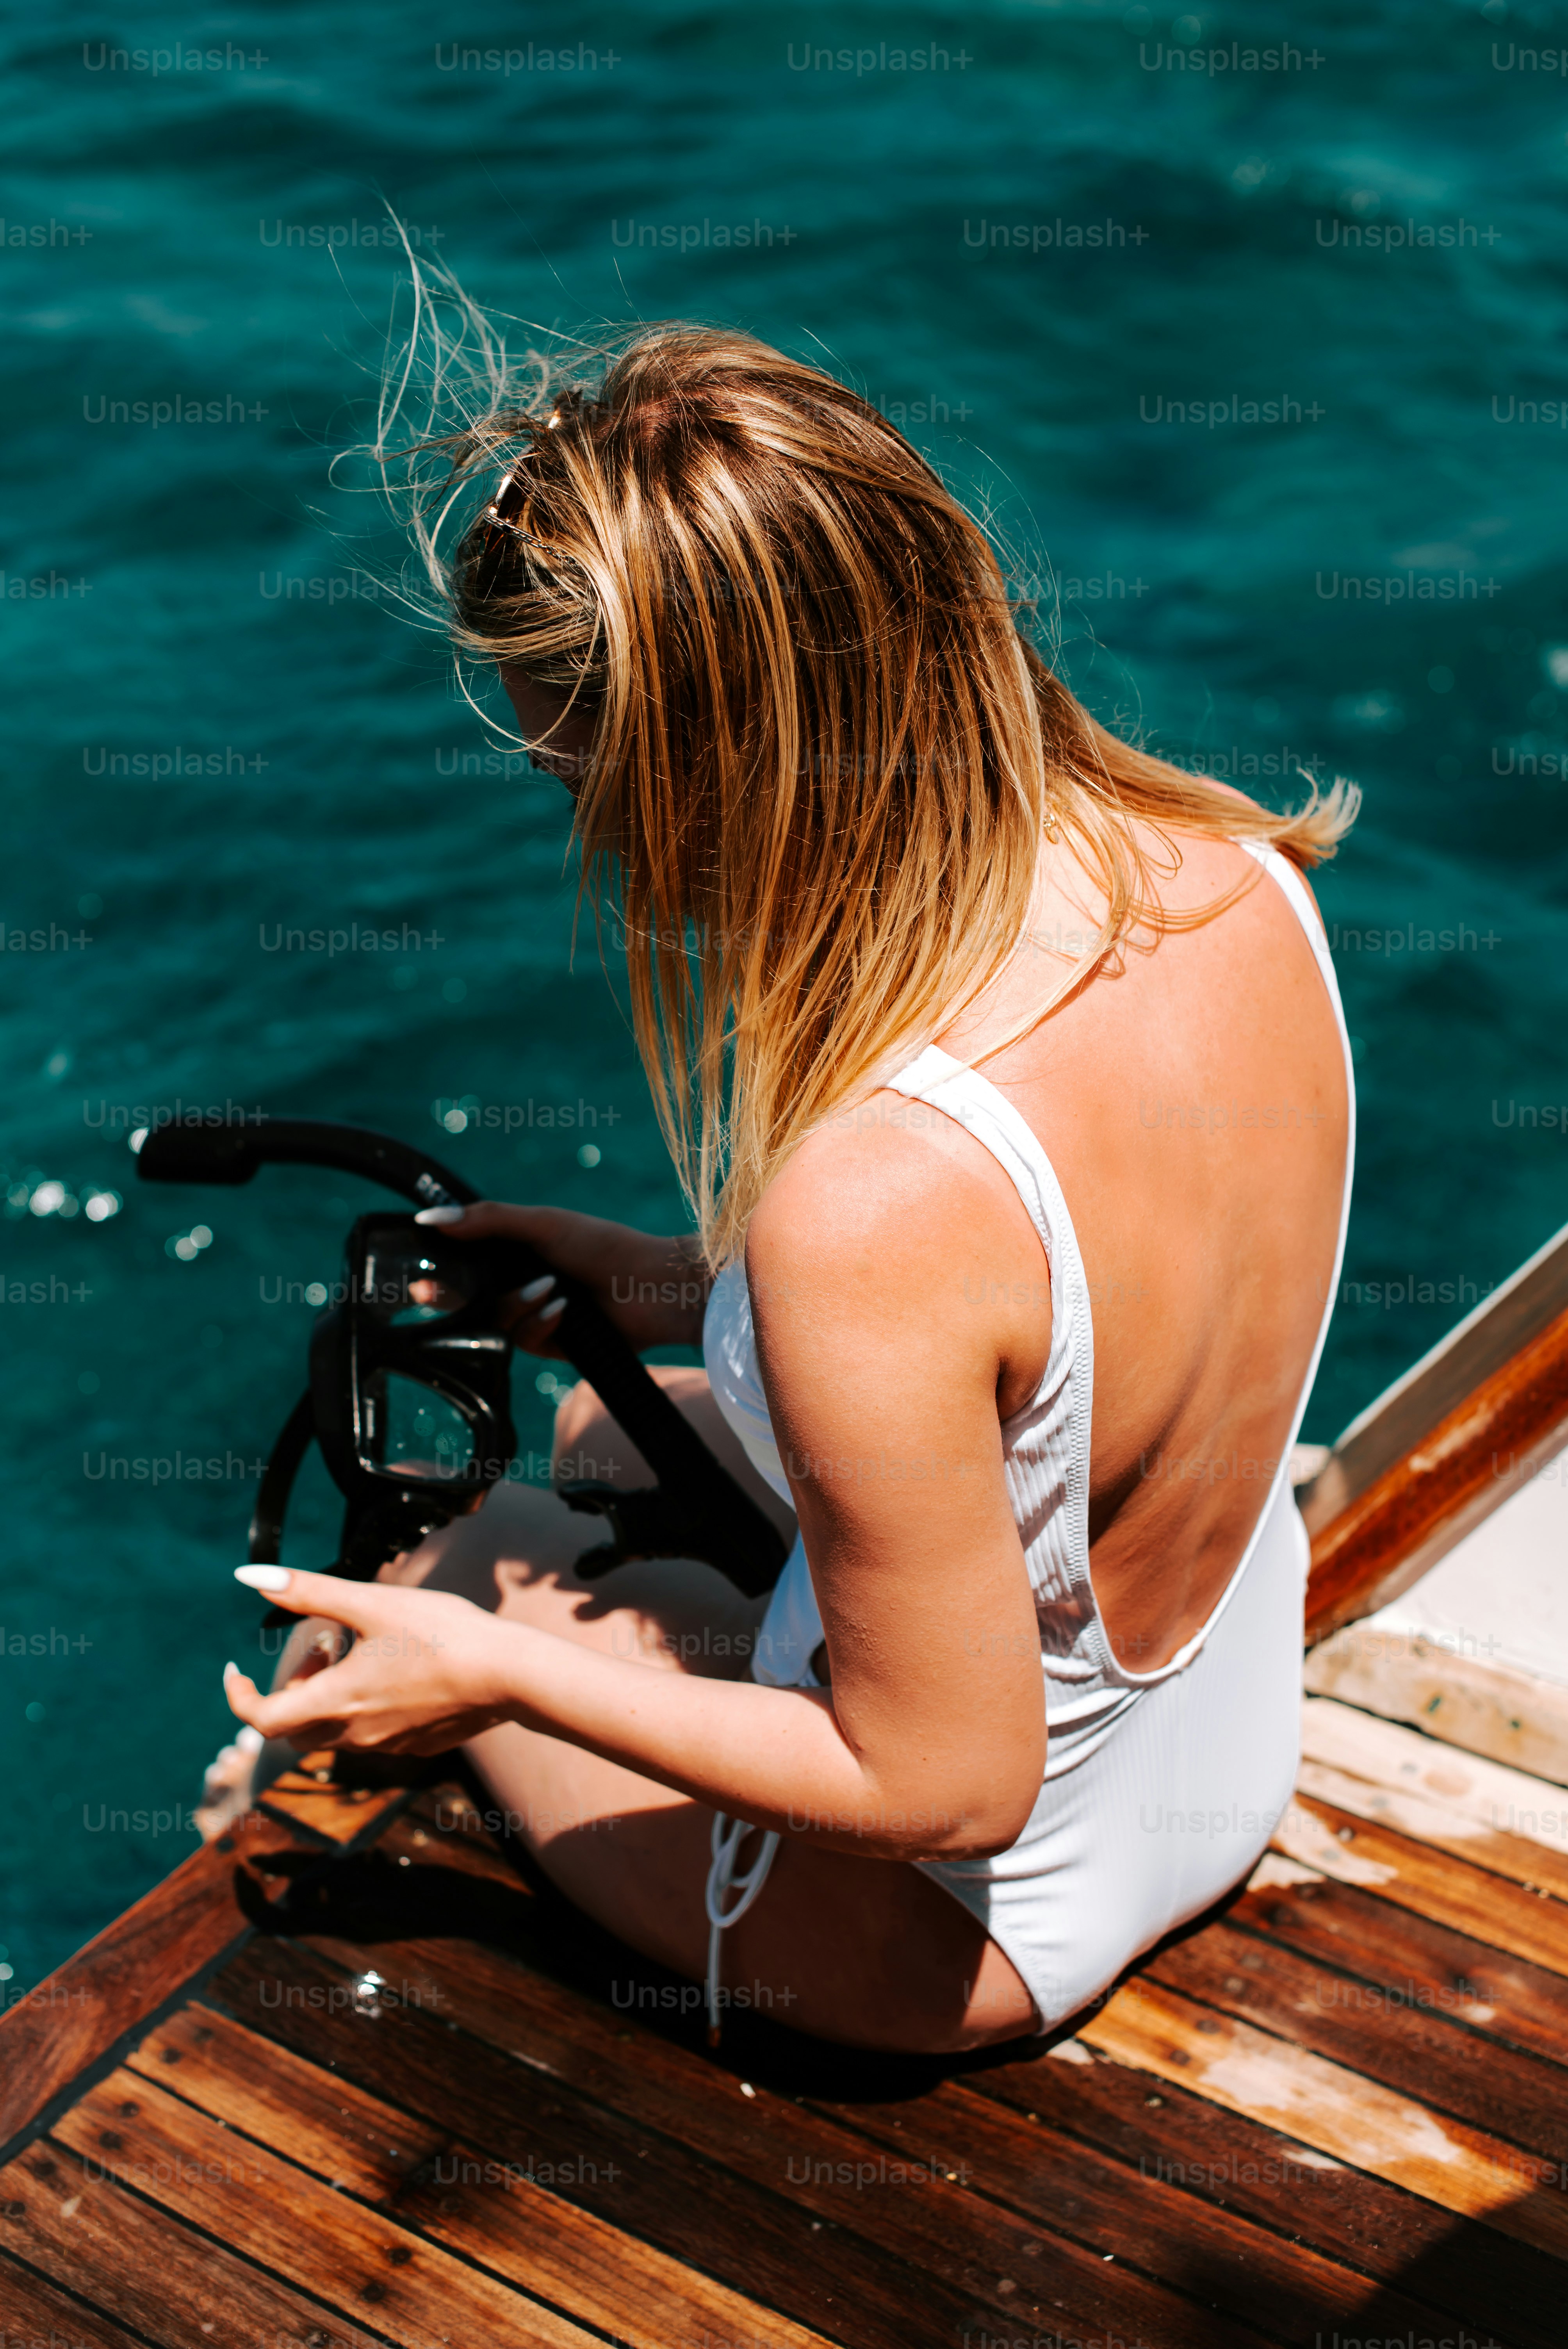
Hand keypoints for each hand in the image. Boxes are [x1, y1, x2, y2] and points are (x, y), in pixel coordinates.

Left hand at [222, 1568, 524, 1755]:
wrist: (510, 1674)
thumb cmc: (440, 1633)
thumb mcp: (370, 1602)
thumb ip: (308, 1591)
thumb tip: (248, 1575)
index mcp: (335, 1702)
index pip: (262, 1719)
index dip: (239, 1697)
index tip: (235, 1670)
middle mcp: (355, 1735)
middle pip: (295, 1728)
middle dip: (295, 1688)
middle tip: (322, 1646)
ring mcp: (388, 1745)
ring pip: (334, 1732)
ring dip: (330, 1695)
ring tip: (362, 1650)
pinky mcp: (418, 1745)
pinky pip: (373, 1735)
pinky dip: (364, 1706)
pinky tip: (398, 1670)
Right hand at [413, 1199, 711, 1353]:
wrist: (653, 1287)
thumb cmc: (603, 1244)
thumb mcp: (543, 1223)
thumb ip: (486, 1220)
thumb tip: (429, 1220)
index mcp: (514, 1249)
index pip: (462, 1259)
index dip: (436, 1265)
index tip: (413, 1268)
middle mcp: (519, 1281)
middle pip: (467, 1295)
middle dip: (450, 1294)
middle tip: (426, 1290)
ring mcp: (533, 1313)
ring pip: (493, 1321)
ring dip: (516, 1304)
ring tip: (550, 1288)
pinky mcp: (550, 1343)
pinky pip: (523, 1341)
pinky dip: (540, 1323)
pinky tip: (565, 1310)